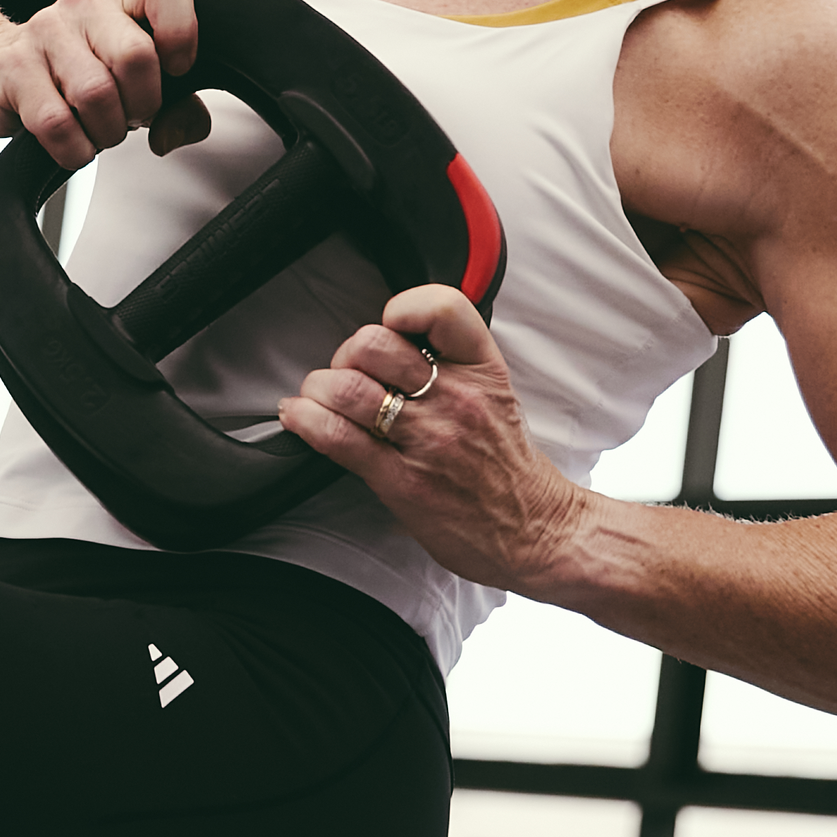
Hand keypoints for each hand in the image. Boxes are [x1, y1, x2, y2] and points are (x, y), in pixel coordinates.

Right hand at [0, 0, 207, 167]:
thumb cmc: (63, 74)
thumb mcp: (125, 80)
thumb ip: (173, 103)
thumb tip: (180, 130)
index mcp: (119, 0)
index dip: (182, 34)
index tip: (175, 69)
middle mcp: (82, 6)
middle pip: (137, 56)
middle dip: (142, 106)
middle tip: (129, 116)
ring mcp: (43, 33)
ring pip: (97, 95)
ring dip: (105, 132)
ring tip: (95, 130)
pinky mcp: (12, 69)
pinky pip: (58, 124)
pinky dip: (74, 150)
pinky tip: (70, 143)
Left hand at [279, 285, 593, 591]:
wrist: (537, 530)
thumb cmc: (508, 466)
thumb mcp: (495, 396)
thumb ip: (451, 364)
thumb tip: (391, 342)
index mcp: (482, 371)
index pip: (442, 307)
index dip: (405, 306)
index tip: (392, 324)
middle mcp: (456, 399)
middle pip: (374, 344)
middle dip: (346, 354)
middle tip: (347, 373)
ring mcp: (429, 440)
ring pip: (348, 387)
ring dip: (319, 388)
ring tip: (319, 398)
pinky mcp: (402, 481)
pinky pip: (338, 437)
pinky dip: (306, 420)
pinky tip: (299, 416)